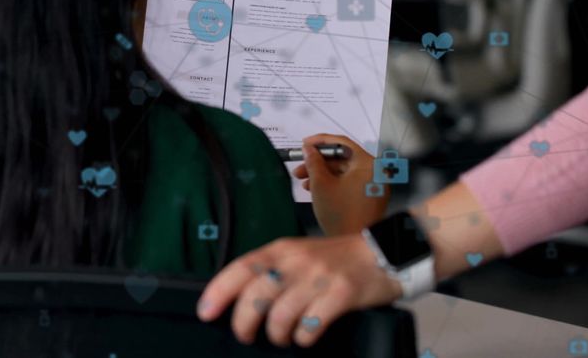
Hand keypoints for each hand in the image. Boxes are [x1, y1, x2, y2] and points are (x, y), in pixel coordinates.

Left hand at [197, 235, 402, 347]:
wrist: (382, 253)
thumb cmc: (333, 260)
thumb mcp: (296, 255)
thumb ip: (269, 271)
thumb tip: (237, 300)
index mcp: (280, 249)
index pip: (240, 268)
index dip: (218, 292)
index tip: (205, 312)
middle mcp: (297, 260)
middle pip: (256, 294)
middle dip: (244, 322)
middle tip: (246, 335)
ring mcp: (320, 276)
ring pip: (281, 313)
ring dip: (276, 334)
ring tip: (282, 337)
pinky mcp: (342, 293)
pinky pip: (311, 324)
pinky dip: (303, 337)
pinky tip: (305, 337)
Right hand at [295, 134, 386, 234]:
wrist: (354, 243)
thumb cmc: (341, 214)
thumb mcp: (321, 184)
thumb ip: (313, 162)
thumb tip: (308, 149)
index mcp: (368, 164)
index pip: (343, 143)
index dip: (320, 141)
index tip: (305, 144)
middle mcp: (375, 172)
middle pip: (343, 158)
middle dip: (318, 162)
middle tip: (300, 167)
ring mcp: (374, 185)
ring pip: (344, 171)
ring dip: (323, 174)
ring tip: (304, 182)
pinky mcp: (370, 197)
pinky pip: (350, 183)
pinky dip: (333, 183)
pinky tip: (315, 190)